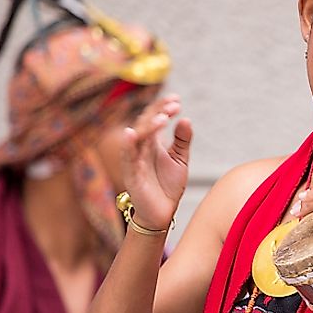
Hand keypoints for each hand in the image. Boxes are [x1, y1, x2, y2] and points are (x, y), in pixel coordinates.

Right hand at [121, 95, 192, 230]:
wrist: (162, 212)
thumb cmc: (168, 185)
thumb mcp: (180, 159)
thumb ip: (183, 140)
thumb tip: (186, 119)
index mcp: (152, 142)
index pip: (155, 118)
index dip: (163, 107)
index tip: (177, 100)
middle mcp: (141, 147)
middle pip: (145, 123)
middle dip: (158, 113)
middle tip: (174, 106)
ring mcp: (134, 159)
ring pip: (137, 137)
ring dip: (148, 126)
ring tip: (163, 118)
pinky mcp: (131, 174)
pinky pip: (127, 157)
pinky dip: (128, 144)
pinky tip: (131, 132)